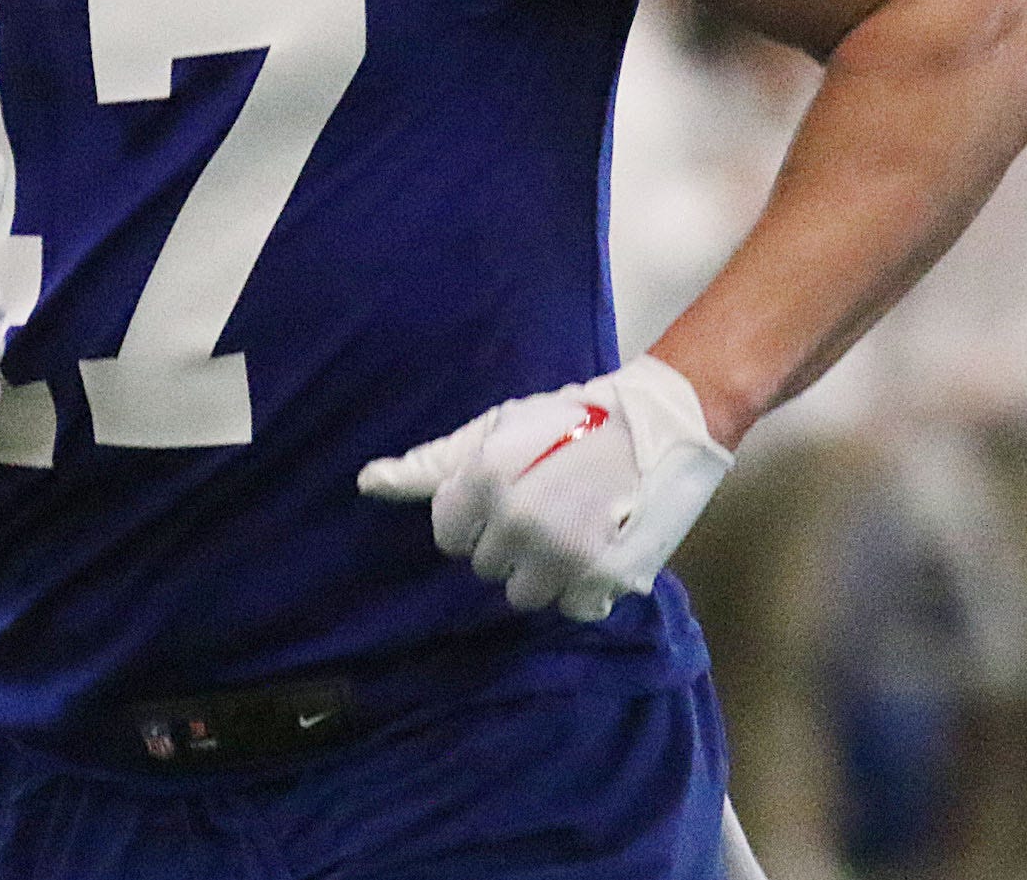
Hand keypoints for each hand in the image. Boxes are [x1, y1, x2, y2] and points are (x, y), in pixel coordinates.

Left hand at [354, 355, 731, 622]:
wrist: (658, 426)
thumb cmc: (570, 420)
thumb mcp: (496, 427)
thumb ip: (434, 464)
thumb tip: (368, 483)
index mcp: (486, 481)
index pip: (448, 537)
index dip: (471, 520)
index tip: (500, 500)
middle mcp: (519, 524)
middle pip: (486, 568)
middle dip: (506, 545)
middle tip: (540, 512)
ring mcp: (564, 556)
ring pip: (526, 595)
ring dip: (541, 573)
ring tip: (567, 535)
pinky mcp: (608, 579)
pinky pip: (574, 608)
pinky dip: (582, 590)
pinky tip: (594, 553)